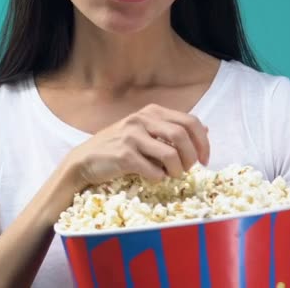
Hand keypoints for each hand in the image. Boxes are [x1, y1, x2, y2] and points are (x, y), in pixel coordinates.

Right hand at [63, 104, 209, 189]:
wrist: (85, 160)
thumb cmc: (118, 147)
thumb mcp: (146, 132)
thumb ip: (172, 129)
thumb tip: (205, 129)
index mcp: (152, 111)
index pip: (190, 121)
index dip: (203, 142)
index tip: (204, 160)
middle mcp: (142, 118)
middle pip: (182, 136)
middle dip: (191, 157)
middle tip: (187, 170)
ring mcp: (132, 136)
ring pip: (170, 154)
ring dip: (176, 170)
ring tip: (170, 175)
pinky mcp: (124, 155)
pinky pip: (153, 170)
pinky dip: (158, 178)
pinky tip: (153, 178)